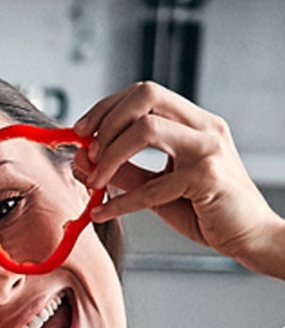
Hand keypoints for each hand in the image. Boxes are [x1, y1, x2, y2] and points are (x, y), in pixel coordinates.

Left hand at [75, 81, 284, 271]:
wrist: (246, 234)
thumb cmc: (204, 209)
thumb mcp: (155, 187)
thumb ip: (123, 172)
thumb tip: (82, 161)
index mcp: (193, 122)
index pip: (144, 93)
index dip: (106, 108)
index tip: (80, 131)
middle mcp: (203, 127)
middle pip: (146, 96)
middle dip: (106, 123)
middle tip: (88, 154)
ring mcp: (208, 149)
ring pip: (146, 129)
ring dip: (110, 156)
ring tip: (96, 182)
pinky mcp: (207, 178)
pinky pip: (151, 186)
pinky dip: (120, 202)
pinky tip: (102, 213)